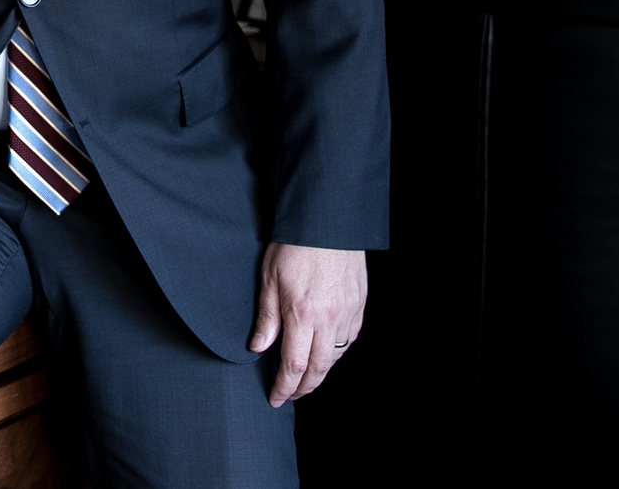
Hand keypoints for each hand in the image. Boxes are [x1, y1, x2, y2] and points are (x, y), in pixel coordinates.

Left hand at [248, 243, 366, 405]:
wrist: (328, 221)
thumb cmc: (295, 245)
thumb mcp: (269, 279)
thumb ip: (267, 317)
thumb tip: (259, 348)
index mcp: (302, 314)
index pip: (293, 366)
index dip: (284, 387)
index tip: (275, 398)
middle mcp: (329, 319)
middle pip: (318, 370)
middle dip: (302, 388)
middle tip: (290, 395)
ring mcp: (348, 313)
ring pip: (336, 357)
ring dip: (320, 372)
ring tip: (305, 377)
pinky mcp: (359, 305)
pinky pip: (350, 339)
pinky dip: (337, 352)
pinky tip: (326, 352)